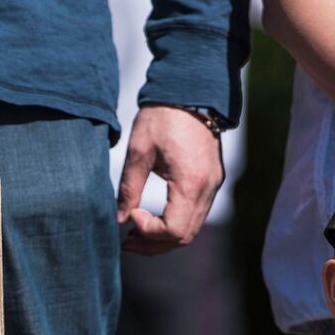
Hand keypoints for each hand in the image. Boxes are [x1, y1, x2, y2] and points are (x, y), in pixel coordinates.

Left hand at [117, 105, 223, 255]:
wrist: (191, 90)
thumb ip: (129, 188)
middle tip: (127, 242)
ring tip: (135, 233)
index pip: (173, 230)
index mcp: (191, 182)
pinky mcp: (213, 181)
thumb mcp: (138, 151)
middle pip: (184, 236)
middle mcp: (208, 188)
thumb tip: (120, 218)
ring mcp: (214, 185)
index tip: (130, 215)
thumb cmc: (162, 116)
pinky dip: (175, 223)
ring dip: (164, 237)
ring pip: (191, 229)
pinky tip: (153, 218)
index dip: (149, 231)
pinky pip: (196, 214)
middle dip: (154, 244)